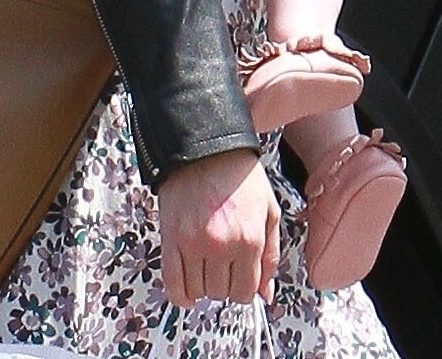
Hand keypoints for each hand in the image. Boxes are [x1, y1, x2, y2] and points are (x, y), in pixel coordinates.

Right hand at [157, 148, 279, 306]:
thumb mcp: (269, 210)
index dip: (245, 289)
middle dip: (225, 284)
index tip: (241, 278)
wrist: (206, 147)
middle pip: (220, 293)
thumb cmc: (240, 175)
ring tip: (207, 266)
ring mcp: (193, 243)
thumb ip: (271, 255)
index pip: (245, 293)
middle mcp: (221, 246)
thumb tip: (266, 294)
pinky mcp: (171, 238)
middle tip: (225, 264)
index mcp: (249, 240)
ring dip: (204, 285)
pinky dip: (180, 294)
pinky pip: (172, 283)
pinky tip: (188, 291)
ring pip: (198, 291)